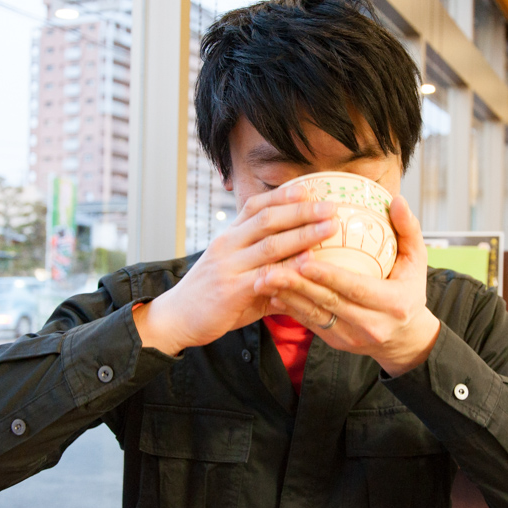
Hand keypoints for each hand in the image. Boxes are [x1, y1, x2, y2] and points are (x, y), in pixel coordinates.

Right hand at [134, 185, 338, 354]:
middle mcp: (228, 245)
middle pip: (268, 219)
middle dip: (302, 211)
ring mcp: (229, 266)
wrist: (176, 318)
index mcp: (228, 237)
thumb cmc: (211, 296)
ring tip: (329, 228)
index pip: (255, 206)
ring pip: (270, 244)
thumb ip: (264, 264)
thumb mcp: (235, 271)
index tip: (308, 188)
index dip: (282, 196)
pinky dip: (289, 269)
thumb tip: (301, 262)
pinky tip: (309, 264)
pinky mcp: (231, 290)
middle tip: (330, 207)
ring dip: (303, 234)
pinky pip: (266, 276)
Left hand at [254, 195, 439, 375]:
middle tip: (271, 269)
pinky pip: (310, 324)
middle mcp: (372, 324)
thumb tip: (396, 200)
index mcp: (393, 303)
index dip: (329, 276)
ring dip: (288, 297)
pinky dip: (290, 309)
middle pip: (329, 303)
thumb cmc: (409, 291)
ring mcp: (352, 337)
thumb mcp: (417, 261)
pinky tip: (273, 294)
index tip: (304, 260)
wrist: (405, 337)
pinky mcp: (337, 342)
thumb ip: (408, 230)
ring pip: (314, 316)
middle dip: (298, 285)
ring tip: (264, 279)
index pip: (356, 288)